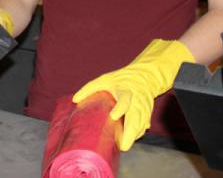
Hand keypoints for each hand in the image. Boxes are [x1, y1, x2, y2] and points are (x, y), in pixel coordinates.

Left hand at [71, 39, 194, 150]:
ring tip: (123, 145)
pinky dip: (138, 134)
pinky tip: (129, 140)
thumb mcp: (105, 79)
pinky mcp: (147, 113)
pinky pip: (143, 126)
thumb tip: (75, 99)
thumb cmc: (121, 79)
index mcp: (126, 91)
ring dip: (134, 136)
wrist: (144, 76)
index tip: (114, 116)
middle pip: (136, 118)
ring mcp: (144, 108)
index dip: (120, 108)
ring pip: (141, 125)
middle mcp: (137, 101)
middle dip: (130, 133)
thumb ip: (90, 88)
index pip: (125, 100)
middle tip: (123, 146)